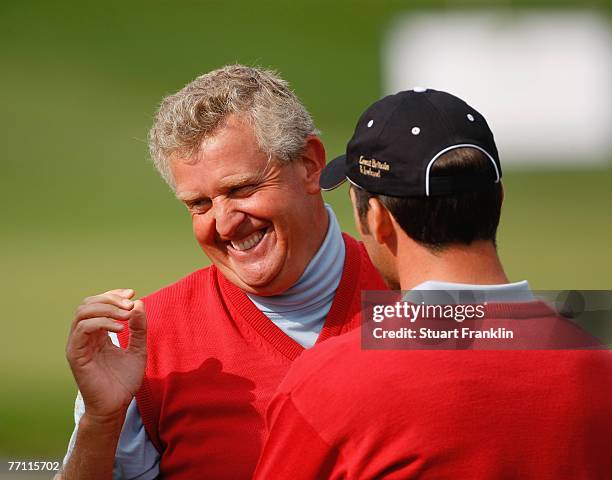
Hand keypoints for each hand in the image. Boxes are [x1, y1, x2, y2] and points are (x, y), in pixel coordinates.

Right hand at [66, 289, 146, 419]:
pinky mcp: (75, 355)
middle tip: (130, 304)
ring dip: (107, 308)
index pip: (98, 303)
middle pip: (88, 303)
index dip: (114, 295)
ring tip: (126, 315)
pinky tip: (120, 328)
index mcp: (97, 333)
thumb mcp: (138, 349)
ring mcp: (78, 344)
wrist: (117, 405)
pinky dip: (102, 323)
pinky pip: (82, 329)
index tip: (132, 294)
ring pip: (83, 312)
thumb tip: (139, 303)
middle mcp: (85, 336)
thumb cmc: (124, 380)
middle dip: (110, 299)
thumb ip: (139, 328)